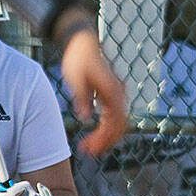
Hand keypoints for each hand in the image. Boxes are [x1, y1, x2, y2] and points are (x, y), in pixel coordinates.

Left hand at [57, 16, 126, 155]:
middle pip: (119, 126)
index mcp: (112, 92)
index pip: (114, 123)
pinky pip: (113, 116)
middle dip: (105, 142)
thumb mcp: (76, 80)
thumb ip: (82, 99)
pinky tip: (95, 135)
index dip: (103, 139)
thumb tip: (85, 118)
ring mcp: (117, 94)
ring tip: (90, 147)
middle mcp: (119, 94)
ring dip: (106, 137)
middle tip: (88, 152)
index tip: (90, 148)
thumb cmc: (78, 59)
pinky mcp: (111, 94)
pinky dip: (106, 128)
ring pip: (118, 122)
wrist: (82, 42)